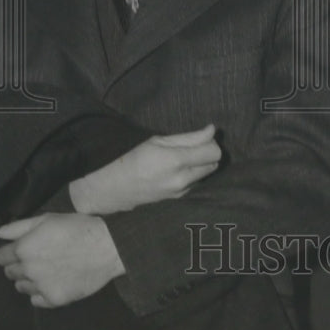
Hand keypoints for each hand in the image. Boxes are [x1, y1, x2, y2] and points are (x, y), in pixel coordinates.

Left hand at [0, 213, 124, 307]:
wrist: (107, 247)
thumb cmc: (78, 227)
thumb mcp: (48, 219)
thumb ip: (19, 227)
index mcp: (24, 248)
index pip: (1, 257)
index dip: (11, 251)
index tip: (24, 247)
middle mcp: (28, 270)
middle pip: (10, 272)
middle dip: (19, 265)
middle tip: (38, 257)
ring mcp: (40, 287)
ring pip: (21, 287)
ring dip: (29, 279)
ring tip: (48, 269)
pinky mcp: (53, 299)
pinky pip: (36, 300)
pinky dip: (41, 292)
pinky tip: (54, 281)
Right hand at [68, 123, 221, 215]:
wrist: (115, 188)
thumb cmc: (133, 158)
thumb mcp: (159, 141)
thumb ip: (189, 137)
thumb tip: (212, 130)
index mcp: (176, 161)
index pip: (213, 152)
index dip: (211, 141)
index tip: (203, 135)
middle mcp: (182, 180)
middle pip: (214, 163)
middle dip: (208, 152)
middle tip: (192, 145)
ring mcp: (181, 192)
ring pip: (207, 174)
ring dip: (202, 163)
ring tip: (183, 157)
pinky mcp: (179, 198)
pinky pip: (196, 182)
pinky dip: (193, 173)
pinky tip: (176, 170)